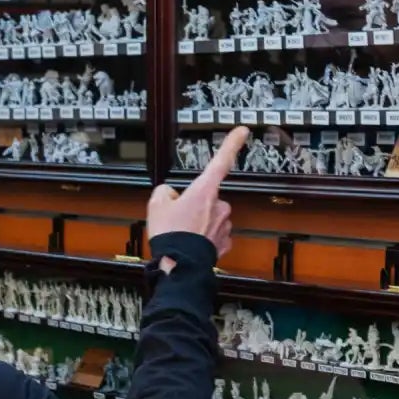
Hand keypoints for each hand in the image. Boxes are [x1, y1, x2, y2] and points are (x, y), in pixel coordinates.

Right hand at [148, 126, 247, 265]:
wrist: (179, 267)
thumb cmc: (170, 235)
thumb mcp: (156, 205)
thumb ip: (164, 192)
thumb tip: (170, 194)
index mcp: (204, 190)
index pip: (221, 161)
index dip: (232, 143)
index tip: (242, 131)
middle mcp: (219, 205)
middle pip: (208, 196)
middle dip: (195, 204)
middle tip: (177, 217)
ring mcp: (224, 224)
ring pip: (212, 216)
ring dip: (199, 222)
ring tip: (182, 233)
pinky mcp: (225, 242)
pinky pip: (215, 234)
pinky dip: (204, 238)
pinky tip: (192, 243)